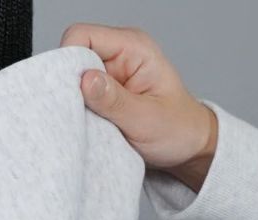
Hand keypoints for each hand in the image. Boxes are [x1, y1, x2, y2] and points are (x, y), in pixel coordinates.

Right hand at [61, 23, 217, 191]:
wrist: (188, 146)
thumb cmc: (177, 129)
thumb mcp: (146, 119)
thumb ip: (113, 100)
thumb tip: (85, 80)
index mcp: (133, 47)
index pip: (83, 36)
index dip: (69, 61)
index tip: (70, 94)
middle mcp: (119, 54)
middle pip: (74, 56)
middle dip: (70, 86)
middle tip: (82, 115)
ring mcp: (110, 73)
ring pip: (74, 79)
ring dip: (76, 104)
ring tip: (92, 124)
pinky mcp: (104, 92)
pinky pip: (80, 97)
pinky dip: (80, 113)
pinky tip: (91, 127)